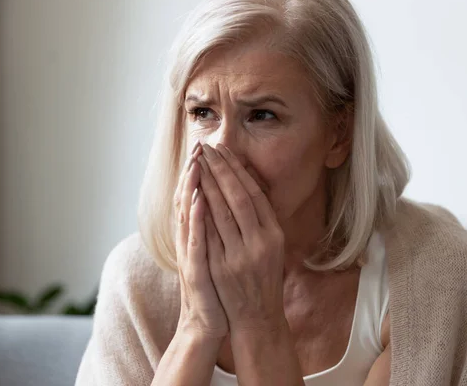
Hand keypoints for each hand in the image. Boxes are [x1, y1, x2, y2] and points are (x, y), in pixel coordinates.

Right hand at [174, 143, 227, 339]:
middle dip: (196, 170)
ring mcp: (190, 254)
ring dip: (192, 185)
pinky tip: (198, 198)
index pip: (196, 195)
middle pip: (189, 198)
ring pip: (189, 213)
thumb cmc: (217, 287)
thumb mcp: (216, 252)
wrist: (209, 323)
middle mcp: (190, 240)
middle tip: (199, 143)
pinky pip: (196, 239)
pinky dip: (196, 217)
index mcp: (197, 234)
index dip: (200, 171)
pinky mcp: (195, 270)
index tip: (206, 146)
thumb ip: (215, 228)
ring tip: (196, 160)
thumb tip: (220, 202)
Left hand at [197, 144, 286, 333]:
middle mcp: (261, 242)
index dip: (238, 170)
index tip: (224, 151)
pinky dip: (201, 212)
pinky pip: (210, 234)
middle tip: (207, 148)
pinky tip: (192, 194)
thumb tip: (246, 186)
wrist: (257, 318)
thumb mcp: (271, 247)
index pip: (254, 194)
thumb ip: (260, 221)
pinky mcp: (222, 269)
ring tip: (196, 162)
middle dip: (221, 170)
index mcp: (274, 234)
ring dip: (208, 184)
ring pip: (223, 212)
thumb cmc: (262, 279)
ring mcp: (241, 256)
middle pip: (238, 197)